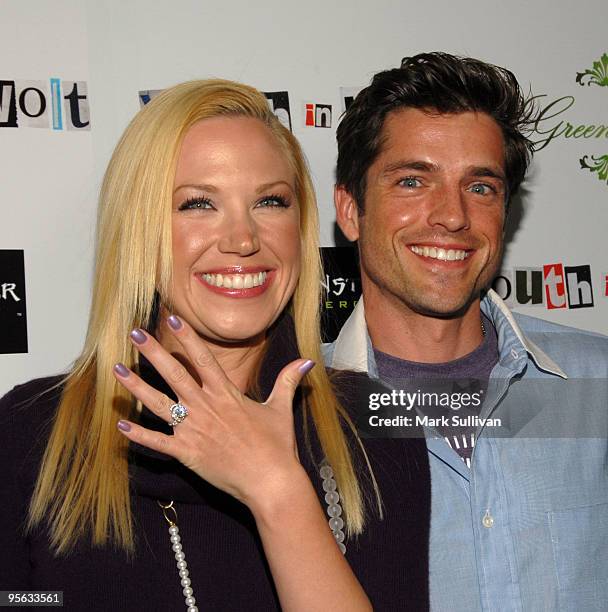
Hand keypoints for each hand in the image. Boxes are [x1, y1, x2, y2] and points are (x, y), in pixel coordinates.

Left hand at [113, 315, 314, 507]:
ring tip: (117, 370)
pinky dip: (139, 435)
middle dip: (153, 352)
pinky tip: (120, 425)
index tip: (171, 317)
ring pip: (159, 404)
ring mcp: (194, 430)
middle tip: (134, 334)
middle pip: (175, 374)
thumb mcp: (281, 408)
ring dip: (136, 387)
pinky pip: (158, 443)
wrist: (271, 482)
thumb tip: (306, 360)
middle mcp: (206, 407)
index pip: (203, 358)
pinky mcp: (187, 454)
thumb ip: (288, 381)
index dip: (187, 336)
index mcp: (226, 394)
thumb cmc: (277, 445)